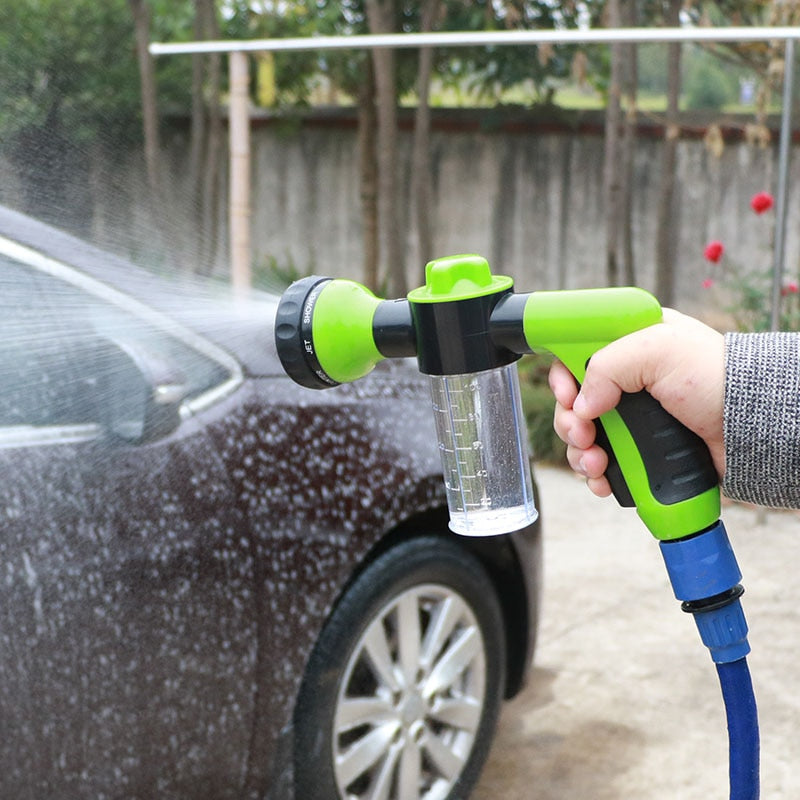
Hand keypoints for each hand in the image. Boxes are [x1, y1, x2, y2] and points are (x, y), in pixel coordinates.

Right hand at [548, 309, 725, 496]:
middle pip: (573, 402)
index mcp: (629, 346)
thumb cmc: (719, 379)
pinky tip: (602, 479)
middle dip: (570, 422)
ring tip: (596, 463)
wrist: (753, 429)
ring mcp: (633, 419)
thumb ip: (608, 365)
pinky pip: (603, 464)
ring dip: (580, 453)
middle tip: (584, 434)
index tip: (568, 394)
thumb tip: (581, 405)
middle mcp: (627, 382)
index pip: (576, 355)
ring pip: (583, 437)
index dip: (564, 376)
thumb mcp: (659, 350)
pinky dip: (595, 474)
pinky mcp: (641, 451)